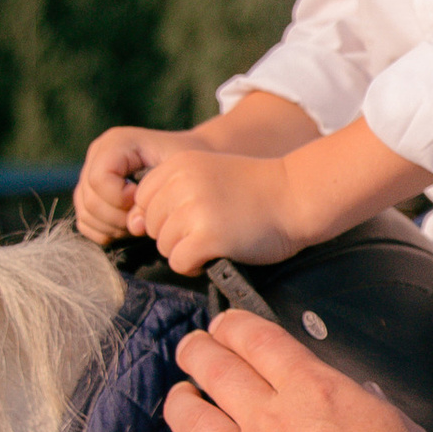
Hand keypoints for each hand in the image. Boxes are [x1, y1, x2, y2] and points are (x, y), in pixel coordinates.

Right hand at [76, 124, 187, 246]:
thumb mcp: (180, 173)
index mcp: (116, 143)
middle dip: (119, 218)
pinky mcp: (89, 194)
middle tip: (147, 218)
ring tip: (141, 222)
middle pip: (90, 200)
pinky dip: (106, 232)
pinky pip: (85, 223)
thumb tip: (134, 225)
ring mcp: (89, 175)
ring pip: (85, 213)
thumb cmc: (188, 165)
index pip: (100, 179)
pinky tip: (130, 227)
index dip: (121, 199)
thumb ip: (157, 196)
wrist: (190, 162)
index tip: (146, 200)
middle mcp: (97, 155)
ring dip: (114, 227)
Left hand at [131, 149, 306, 275]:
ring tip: (216, 242)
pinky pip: (179, 262)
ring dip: (186, 251)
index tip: (192, 219)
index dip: (165, 216)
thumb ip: (174, 191)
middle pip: (152, 226)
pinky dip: (194, 266)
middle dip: (175, 236)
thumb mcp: (208, 173)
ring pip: (164, 246)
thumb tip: (135, 224)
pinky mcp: (207, 237)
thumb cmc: (257, 190)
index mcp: (178, 165)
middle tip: (208, 232)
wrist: (297, 196)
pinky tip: (217, 255)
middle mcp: (180, 184)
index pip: (144, 200)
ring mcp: (193, 210)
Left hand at [163, 312, 432, 431]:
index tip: (224, 326)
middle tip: (192, 350)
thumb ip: (369, 408)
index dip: (233, 326)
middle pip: (215, 368)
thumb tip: (359, 399)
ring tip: (179, 398)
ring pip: (190, 419)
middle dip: (197, 352)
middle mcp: (271, 420)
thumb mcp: (400, 426)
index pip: (257, 340)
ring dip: (180, 402)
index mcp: (314, 390)